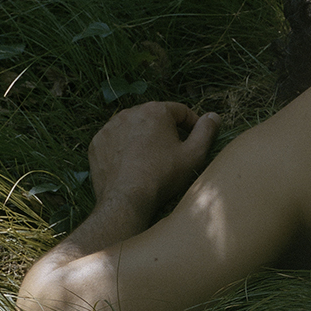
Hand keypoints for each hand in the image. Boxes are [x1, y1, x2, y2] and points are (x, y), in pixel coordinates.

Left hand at [87, 101, 220, 222]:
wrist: (126, 199)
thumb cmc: (163, 176)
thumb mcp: (194, 154)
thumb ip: (207, 131)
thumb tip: (213, 116)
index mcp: (155, 110)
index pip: (180, 111)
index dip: (192, 125)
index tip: (196, 139)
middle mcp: (129, 112)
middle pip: (156, 117)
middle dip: (167, 131)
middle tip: (175, 153)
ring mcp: (109, 127)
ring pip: (134, 127)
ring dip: (145, 138)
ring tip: (153, 160)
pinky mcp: (97, 143)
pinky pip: (116, 140)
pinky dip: (125, 148)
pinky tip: (133, 164)